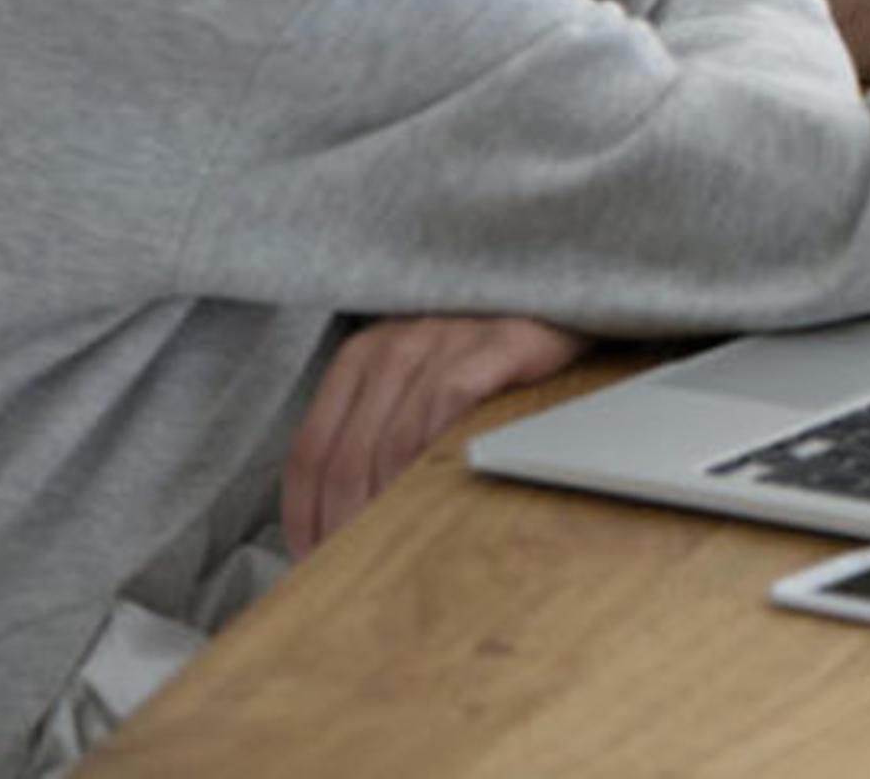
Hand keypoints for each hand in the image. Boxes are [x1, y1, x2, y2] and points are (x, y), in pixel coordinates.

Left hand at [284, 314, 586, 555]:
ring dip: (382, 505)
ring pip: (390, 441)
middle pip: (346, 455)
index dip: (303, 513)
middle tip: (350, 569)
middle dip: (341, 522)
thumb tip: (342, 517)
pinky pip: (447, 408)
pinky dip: (431, 460)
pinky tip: (434, 498)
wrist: (565, 300)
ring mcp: (445, 341)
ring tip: (388, 550)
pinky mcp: (497, 344)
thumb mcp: (420, 382)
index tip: (310, 554)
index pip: (309, 450)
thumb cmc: (490, 359)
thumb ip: (379, 432)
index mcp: (361, 357)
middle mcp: (393, 345)